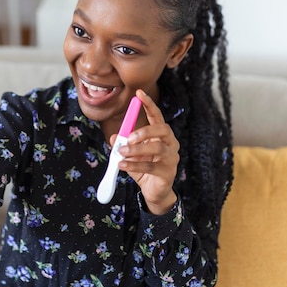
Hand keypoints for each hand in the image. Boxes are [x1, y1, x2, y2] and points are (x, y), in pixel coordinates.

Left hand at [115, 90, 178, 214]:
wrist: (154, 192)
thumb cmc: (144, 168)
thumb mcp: (130, 155)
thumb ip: (123, 145)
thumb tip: (114, 137)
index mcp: (162, 135)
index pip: (157, 116)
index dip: (149, 104)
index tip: (139, 94)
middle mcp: (170, 144)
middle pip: (162, 129)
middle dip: (144, 131)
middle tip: (128, 137)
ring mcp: (172, 158)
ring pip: (157, 148)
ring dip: (137, 149)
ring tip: (122, 152)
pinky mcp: (168, 173)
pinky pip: (151, 166)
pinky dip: (134, 165)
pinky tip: (122, 165)